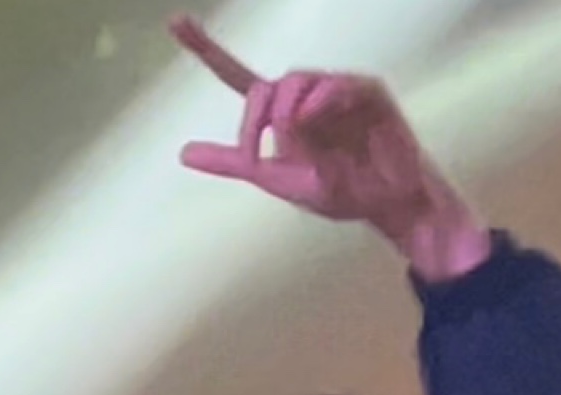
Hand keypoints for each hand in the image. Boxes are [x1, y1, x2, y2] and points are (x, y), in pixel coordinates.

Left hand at [169, 16, 492, 277]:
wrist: (386, 205)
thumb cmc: (340, 190)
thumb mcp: (278, 181)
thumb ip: (235, 163)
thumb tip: (182, 153)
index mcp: (282, 115)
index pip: (238, 77)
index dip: (207, 50)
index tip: (175, 23)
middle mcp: (305, 97)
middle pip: (268, 86)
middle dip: (255, 118)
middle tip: (256, 154)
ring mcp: (336, 91)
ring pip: (297, 80)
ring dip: (286, 110)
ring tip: (292, 138)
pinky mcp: (367, 92)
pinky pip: (337, 84)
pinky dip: (320, 101)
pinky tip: (312, 120)